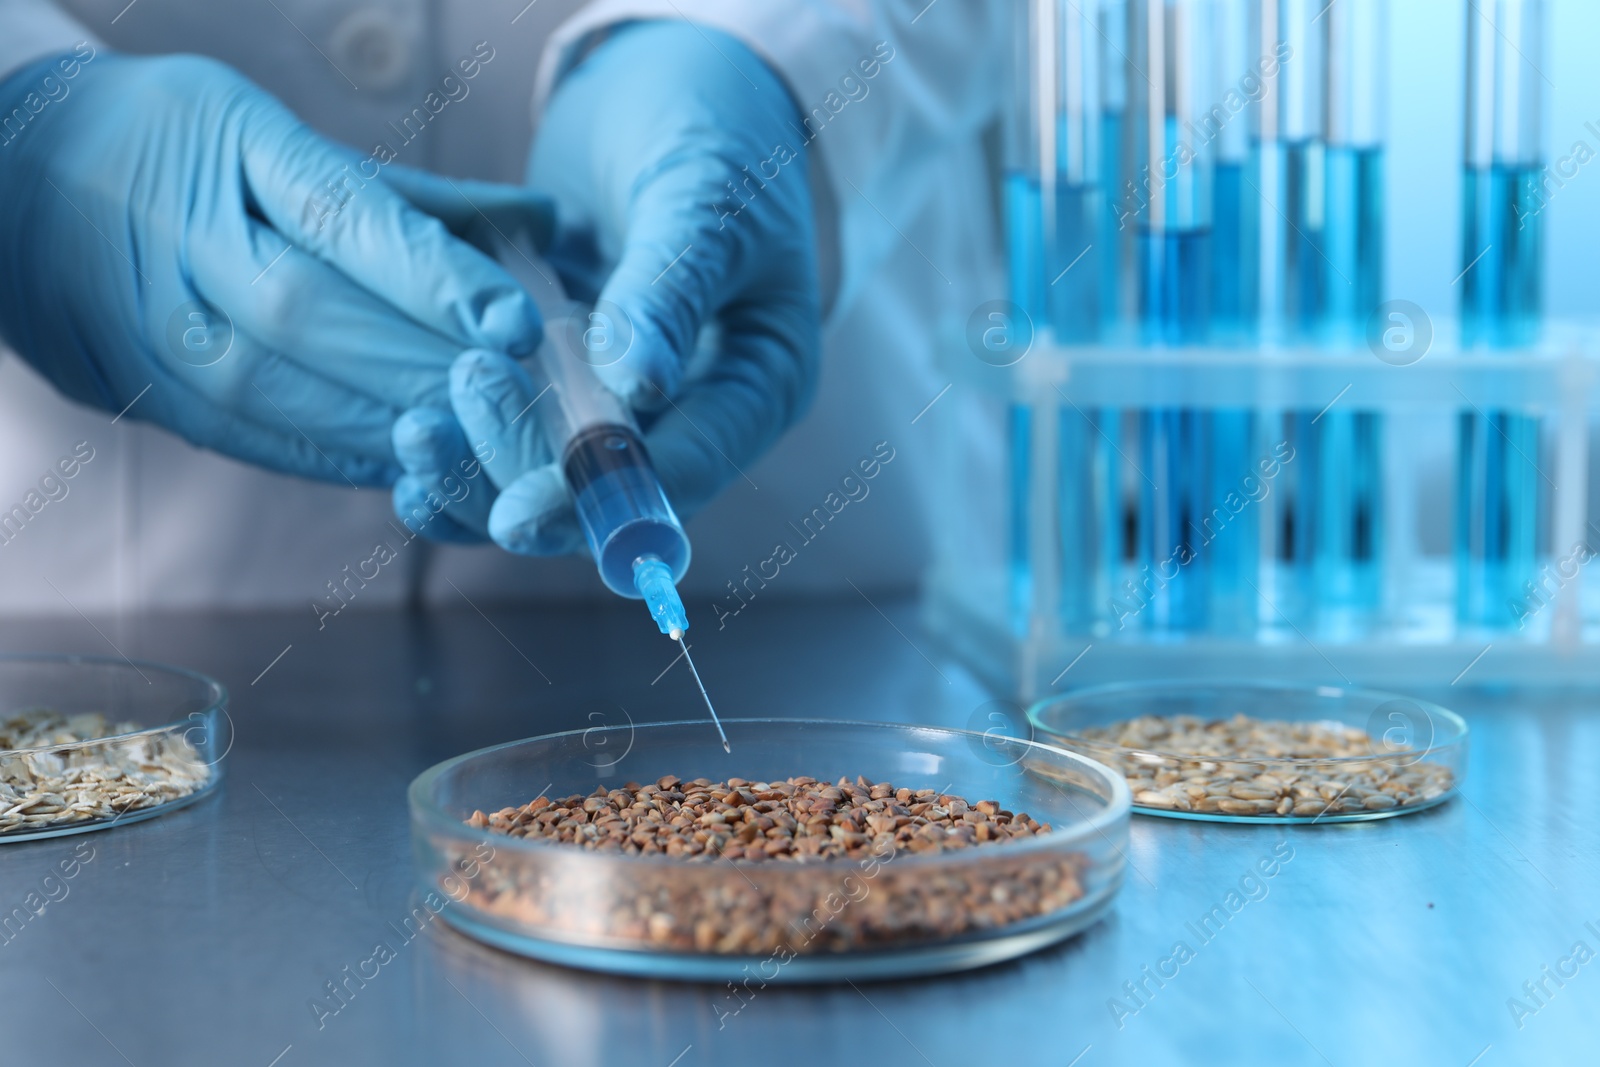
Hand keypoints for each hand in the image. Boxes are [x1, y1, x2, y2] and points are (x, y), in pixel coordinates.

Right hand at [0, 50, 549, 484]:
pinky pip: (249, 437)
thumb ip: (409, 196)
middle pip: (313, 311)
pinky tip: (404, 461)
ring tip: (473, 436)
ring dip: (386, 419)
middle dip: (423, 361)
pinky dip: (335, 455)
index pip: (342, 214)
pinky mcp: (140, 390)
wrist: (20, 172)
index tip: (514, 320)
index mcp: (226, 141)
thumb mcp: (280, 134)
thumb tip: (543, 224)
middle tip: (512, 395)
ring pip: (278, 388)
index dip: (433, 275)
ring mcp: (149, 321)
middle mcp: (179, 235)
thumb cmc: (181, 146)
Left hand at [392, 21, 819, 549]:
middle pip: (608, 485)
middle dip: (521, 471)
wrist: (669, 89)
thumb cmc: (714, 129)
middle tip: (445, 413)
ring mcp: (623, 397)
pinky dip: (464, 438)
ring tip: (411, 437)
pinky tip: (405, 441)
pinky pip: (513, 427)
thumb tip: (639, 383)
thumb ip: (668, 287)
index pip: (687, 466)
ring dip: (478, 469)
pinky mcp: (562, 375)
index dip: (603, 497)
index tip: (521, 513)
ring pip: (550, 470)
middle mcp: (695, 409)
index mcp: (759, 383)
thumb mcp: (704, 197)